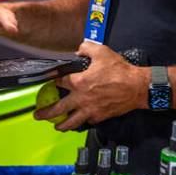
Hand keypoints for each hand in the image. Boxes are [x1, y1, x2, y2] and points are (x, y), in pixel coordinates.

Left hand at [34, 42, 149, 129]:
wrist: (137, 87)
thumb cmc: (119, 70)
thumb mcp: (101, 51)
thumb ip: (86, 48)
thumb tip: (78, 51)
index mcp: (78, 82)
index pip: (59, 82)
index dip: (53, 81)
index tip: (51, 81)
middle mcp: (81, 98)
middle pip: (59, 108)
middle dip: (46, 113)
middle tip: (38, 115)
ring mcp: (90, 110)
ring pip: (72, 122)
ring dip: (62, 125)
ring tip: (56, 126)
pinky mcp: (100, 116)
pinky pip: (88, 121)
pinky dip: (82, 122)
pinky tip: (80, 121)